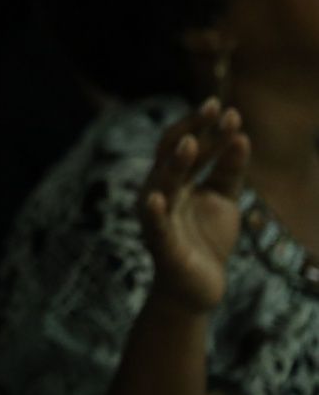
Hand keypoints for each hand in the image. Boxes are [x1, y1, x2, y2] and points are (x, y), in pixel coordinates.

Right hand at [140, 98, 249, 314]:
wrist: (199, 287)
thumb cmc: (206, 240)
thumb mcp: (223, 199)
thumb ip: (228, 170)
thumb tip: (241, 136)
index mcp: (175, 179)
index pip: (185, 144)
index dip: (204, 125)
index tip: (226, 106)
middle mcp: (161, 191)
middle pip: (172, 153)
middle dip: (191, 130)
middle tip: (213, 109)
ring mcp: (158, 216)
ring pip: (162, 183)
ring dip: (176, 163)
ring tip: (192, 142)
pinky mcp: (160, 244)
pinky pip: (154, 226)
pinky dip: (153, 212)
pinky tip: (155, 199)